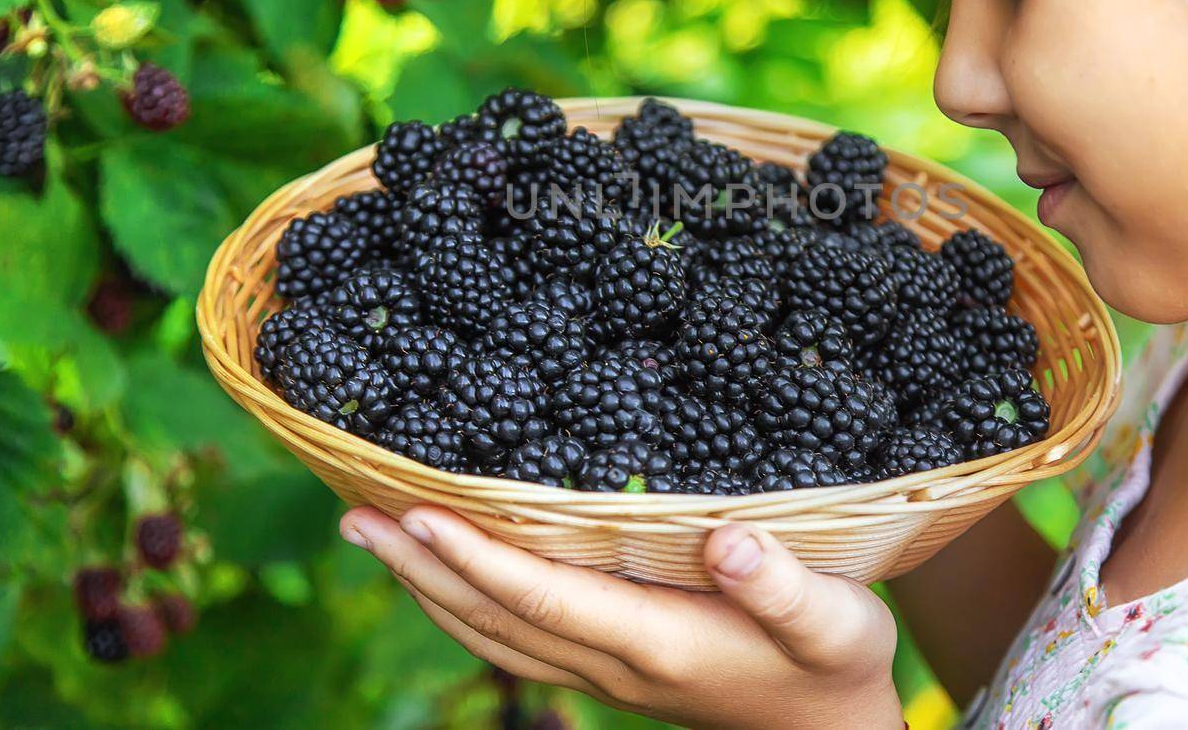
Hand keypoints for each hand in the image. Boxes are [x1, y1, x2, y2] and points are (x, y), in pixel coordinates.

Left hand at [340, 505, 903, 729]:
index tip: (415, 514)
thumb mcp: (834, 621)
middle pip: (493, 618)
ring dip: (426, 588)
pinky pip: (514, 640)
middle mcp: (613, 664)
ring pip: (492, 635)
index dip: (475, 557)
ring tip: (372, 536)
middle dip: (418, 568)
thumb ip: (780, 582)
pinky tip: (444, 576)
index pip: (542, 597)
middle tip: (352, 513)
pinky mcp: (609, 670)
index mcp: (655, 642)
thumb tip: (724, 533)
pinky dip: (464, 605)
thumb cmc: (835, 665)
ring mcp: (604, 674)